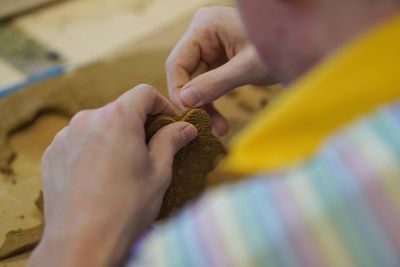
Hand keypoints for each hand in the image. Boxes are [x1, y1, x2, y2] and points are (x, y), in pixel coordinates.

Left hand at [28, 85, 196, 266]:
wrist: (82, 242)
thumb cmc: (126, 207)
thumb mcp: (159, 172)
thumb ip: (171, 141)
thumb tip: (185, 128)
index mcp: (117, 118)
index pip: (144, 93)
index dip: (162, 105)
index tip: (171, 123)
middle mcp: (87, 119)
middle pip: (121, 109)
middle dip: (139, 124)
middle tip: (151, 148)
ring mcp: (65, 136)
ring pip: (99, 125)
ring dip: (115, 137)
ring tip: (124, 166)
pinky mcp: (52, 154)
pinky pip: (79, 141)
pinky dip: (94, 149)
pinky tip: (101, 175)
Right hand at [166, 6, 271, 135]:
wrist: (306, 45)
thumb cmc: (283, 47)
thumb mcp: (248, 68)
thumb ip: (215, 83)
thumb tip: (185, 100)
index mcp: (205, 26)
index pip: (177, 62)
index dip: (179, 91)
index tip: (188, 116)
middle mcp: (202, 34)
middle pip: (185, 74)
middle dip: (196, 102)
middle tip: (205, 127)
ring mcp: (210, 46)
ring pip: (195, 82)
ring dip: (205, 106)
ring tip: (218, 129)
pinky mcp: (219, 59)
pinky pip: (207, 84)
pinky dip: (213, 102)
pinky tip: (219, 121)